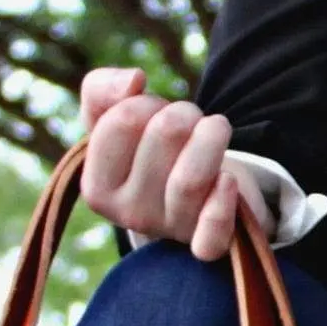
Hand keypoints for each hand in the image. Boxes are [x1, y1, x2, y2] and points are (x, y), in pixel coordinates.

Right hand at [77, 67, 268, 261]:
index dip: (145, 102)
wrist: (197, 196)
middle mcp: (130, 214)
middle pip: (165, 135)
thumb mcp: (114, 121)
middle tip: (191, 119)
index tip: (156, 112)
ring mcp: (170, 230)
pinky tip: (228, 180)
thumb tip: (133, 79)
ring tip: (217, 127)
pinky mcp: (207, 245)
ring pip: (191, 178)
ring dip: (212, 135)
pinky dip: (222, 207)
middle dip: (184, 113)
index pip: (122, 121)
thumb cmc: (152, 152)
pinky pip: (211, 238)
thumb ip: (103, 91)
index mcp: (98, 187)